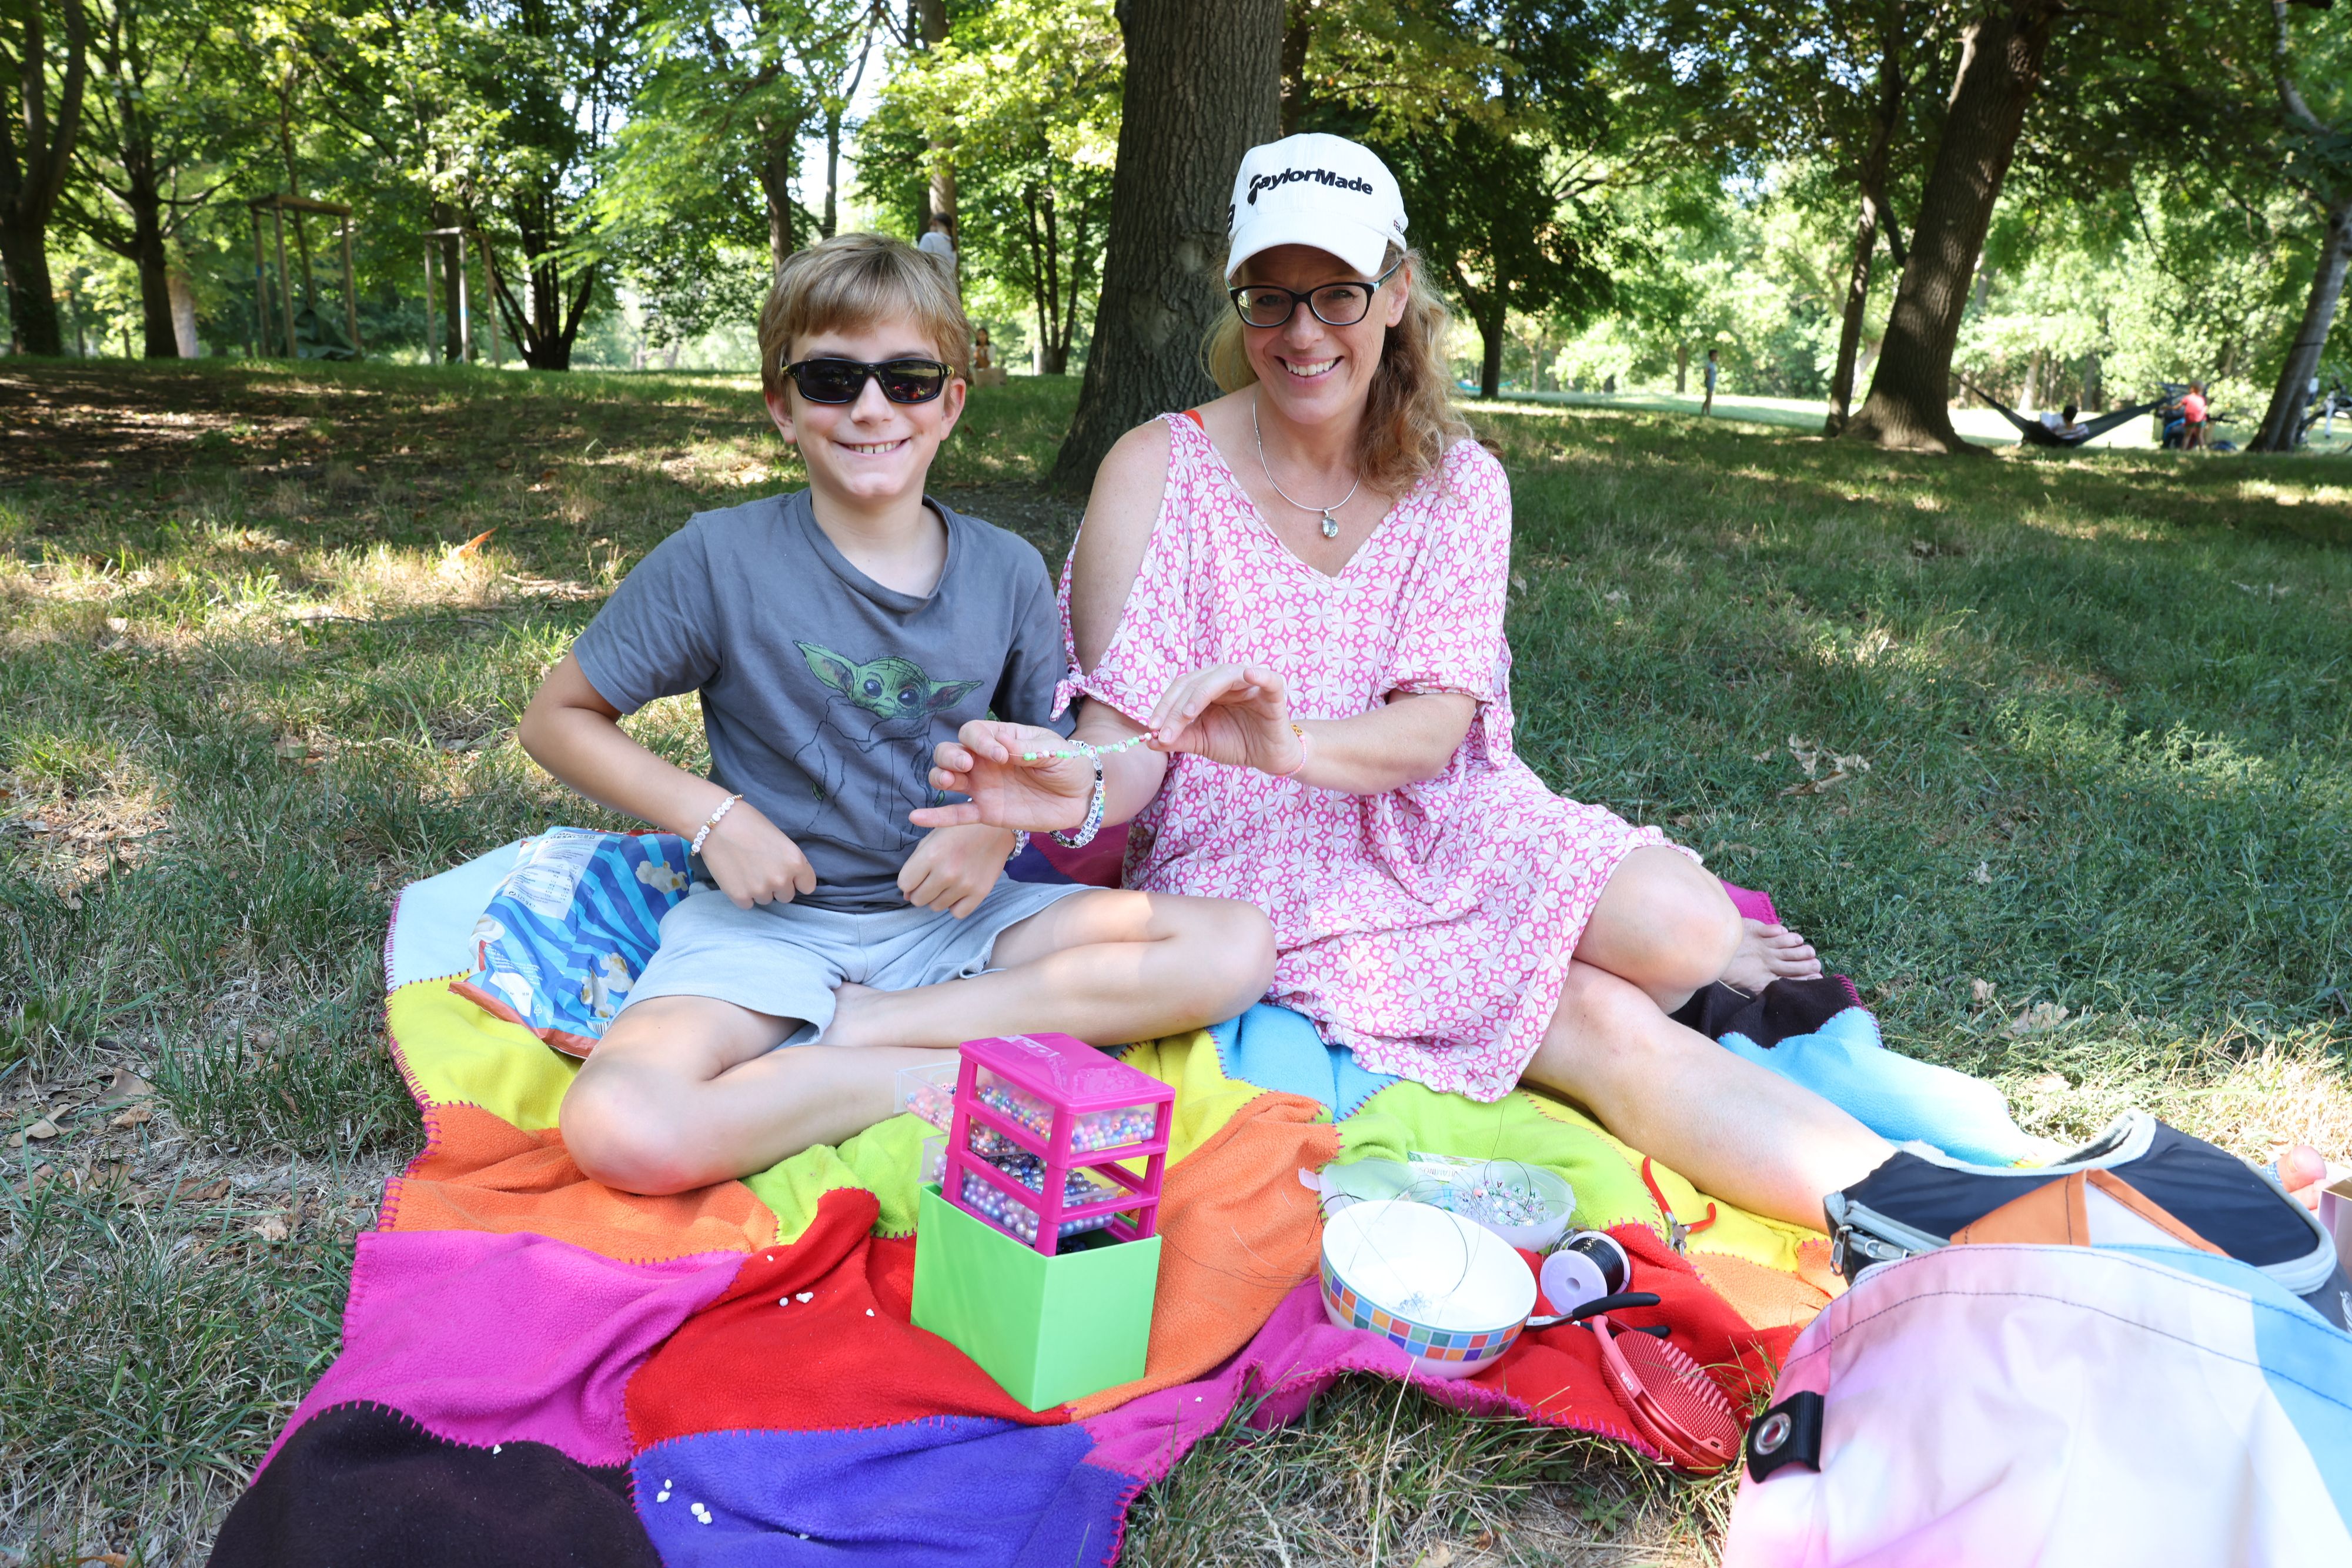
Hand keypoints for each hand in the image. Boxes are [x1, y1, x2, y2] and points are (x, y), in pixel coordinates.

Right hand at [697, 800, 816, 909]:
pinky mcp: (740, 896)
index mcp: (796, 862)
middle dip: (777, 886)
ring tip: (746, 870)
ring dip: (759, 890)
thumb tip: (791, 878)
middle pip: (786, 896)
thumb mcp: (781, 840)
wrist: (717, 822)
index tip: (787, 874)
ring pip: (766, 900)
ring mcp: (760, 890)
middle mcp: (781, 879)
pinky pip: (748, 904)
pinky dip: (742, 894)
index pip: (808, 886)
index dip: (797, 880)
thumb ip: (789, 862)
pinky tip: (736, 877)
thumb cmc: (750, 824)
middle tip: (762, 869)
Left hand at [897, 823, 1015, 917]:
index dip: (908, 880)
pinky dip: (955, 905)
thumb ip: (915, 863)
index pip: (904, 884)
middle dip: (920, 891)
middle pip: (918, 899)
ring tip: (947, 882)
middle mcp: (947, 872)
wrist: (996, 829)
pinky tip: (958, 891)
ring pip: (936, 907)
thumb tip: (906, 893)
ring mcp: (965, 885)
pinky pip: (957, 913)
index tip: (917, 874)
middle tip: (931, 880)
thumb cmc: (960, 830)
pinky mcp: (980, 893)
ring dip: (937, 897)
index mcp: (932, 854)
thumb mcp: (932, 837)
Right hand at [910, 720, 1095, 830]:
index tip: (1001, 755)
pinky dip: (935, 816)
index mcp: (1000, 739)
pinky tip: (916, 817)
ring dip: (939, 777)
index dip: (979, 740)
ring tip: (949, 783)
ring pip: (947, 779)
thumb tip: (999, 743)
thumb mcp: (1054, 750)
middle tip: (967, 765)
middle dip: (950, 756)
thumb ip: (1028, 748)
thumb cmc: (1068, 764)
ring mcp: (982, 787)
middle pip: (949, 752)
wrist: (1082, 797)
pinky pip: (956, 815)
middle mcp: (984, 762)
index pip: (973, 732)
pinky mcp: (987, 812)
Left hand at [1148, 664, 1300, 774]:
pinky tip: (1250, 675)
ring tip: (1187, 714)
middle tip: (1164, 732)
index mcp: (1208, 687)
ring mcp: (1250, 684)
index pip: (1181, 688)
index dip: (1164, 706)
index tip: (1151, 729)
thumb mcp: (1202, 742)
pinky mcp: (1273, 694)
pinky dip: (1260, 675)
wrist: (1267, 757)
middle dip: (1176, 708)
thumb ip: (1179, 739)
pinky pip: (1269, 680)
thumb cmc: (1236, 743)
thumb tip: (1149, 741)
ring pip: (1222, 677)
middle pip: (1196, 682)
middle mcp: (1226, 679)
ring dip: (1201, 694)